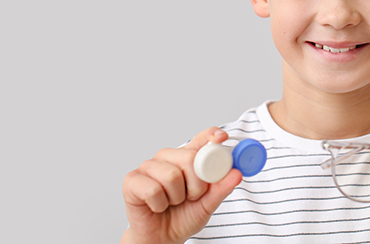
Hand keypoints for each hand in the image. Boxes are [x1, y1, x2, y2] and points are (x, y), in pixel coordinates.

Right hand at [120, 127, 241, 243]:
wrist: (162, 238)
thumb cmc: (183, 217)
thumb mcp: (208, 204)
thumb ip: (221, 188)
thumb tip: (237, 173)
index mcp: (187, 158)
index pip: (201, 139)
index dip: (211, 135)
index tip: (221, 138)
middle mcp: (167, 158)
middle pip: (189, 158)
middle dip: (196, 184)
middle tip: (192, 196)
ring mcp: (148, 167)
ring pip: (171, 175)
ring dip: (177, 197)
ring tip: (172, 202)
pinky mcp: (132, 180)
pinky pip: (153, 189)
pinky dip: (159, 204)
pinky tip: (157, 206)